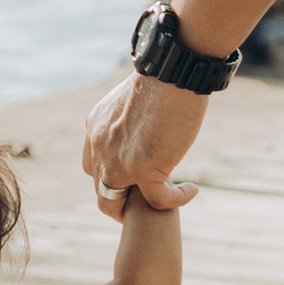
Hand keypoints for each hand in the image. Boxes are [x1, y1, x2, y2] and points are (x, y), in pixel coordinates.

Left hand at [83, 70, 207, 219]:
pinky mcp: (144, 170)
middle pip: (99, 189)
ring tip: (160, 203)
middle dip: (117, 201)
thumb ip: (128, 118)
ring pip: (114, 204)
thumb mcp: (132, 98)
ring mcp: (119, 162)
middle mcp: (100, 147)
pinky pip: (158, 200)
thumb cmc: (160, 77)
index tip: (131, 179)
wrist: (171, 73)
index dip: (109, 176)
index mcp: (95, 127)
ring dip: (136, 211)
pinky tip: (191, 190)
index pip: (92, 164)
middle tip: (141, 204)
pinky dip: (176, 199)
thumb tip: (144, 125)